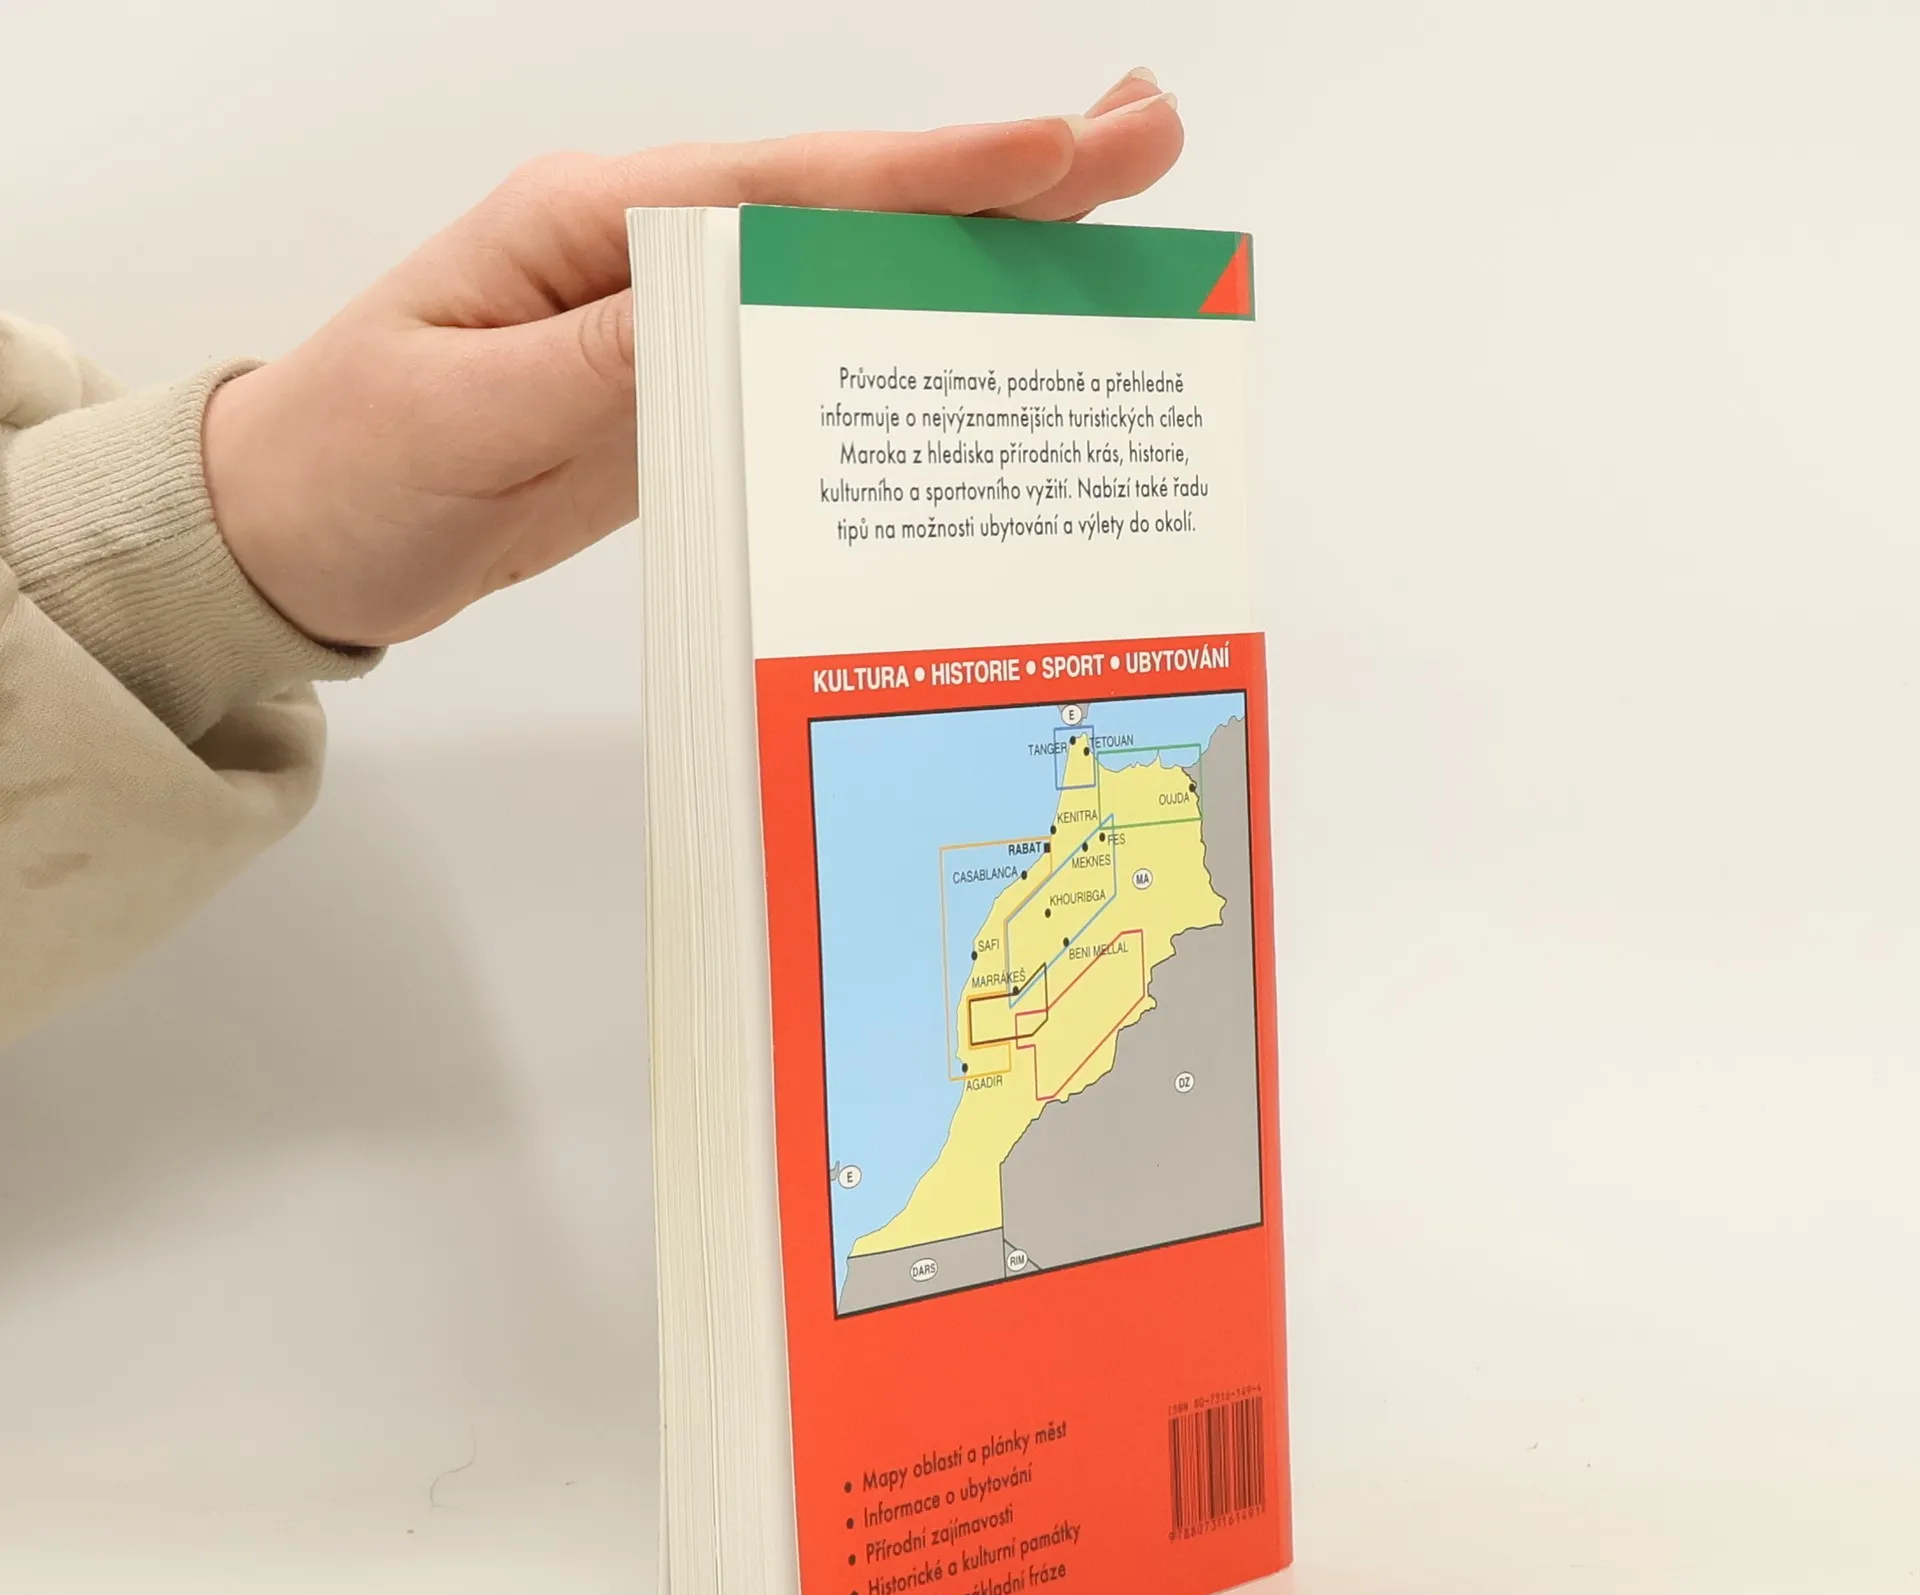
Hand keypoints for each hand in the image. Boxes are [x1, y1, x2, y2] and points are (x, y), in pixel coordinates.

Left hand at [202, 73, 1181, 647]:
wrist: (298, 535)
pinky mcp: (685, 397)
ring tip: (1102, 221)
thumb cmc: (351, 463)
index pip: (788, 191)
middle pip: (847, 208)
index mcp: (594, 227)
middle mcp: (650, 256)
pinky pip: (814, 360)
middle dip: (1001, 177)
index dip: (929, 176)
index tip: (1057, 148)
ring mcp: (676, 326)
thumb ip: (602, 357)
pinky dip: (908, 341)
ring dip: (975, 249)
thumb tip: (737, 299)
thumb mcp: (460, 412)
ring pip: (849, 275)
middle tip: (1144, 142)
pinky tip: (982, 338)